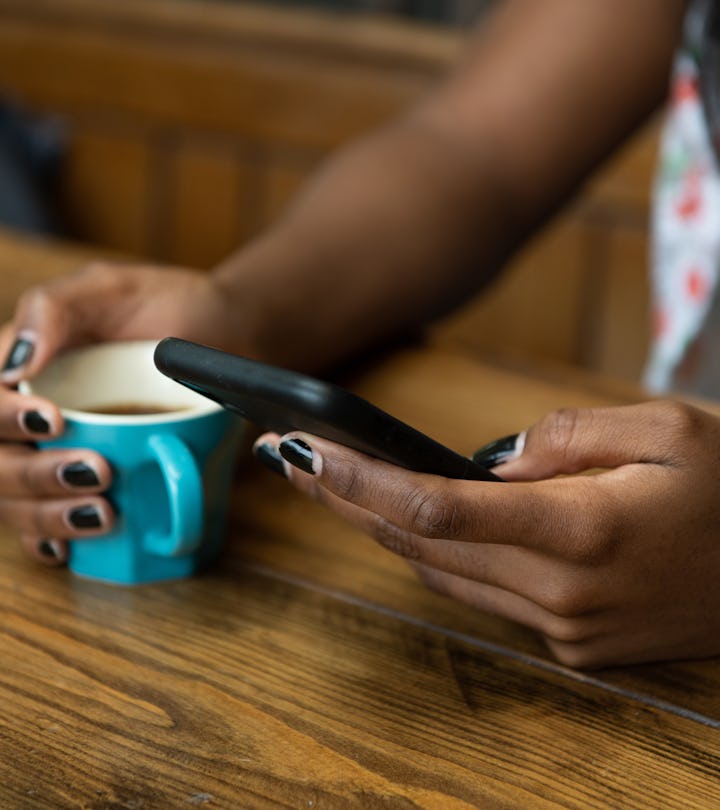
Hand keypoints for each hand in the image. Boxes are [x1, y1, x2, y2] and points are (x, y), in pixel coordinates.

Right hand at [0, 260, 236, 564]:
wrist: (227, 333)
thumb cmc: (168, 304)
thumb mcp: (110, 288)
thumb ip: (55, 310)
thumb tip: (11, 366)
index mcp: (20, 365)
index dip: (4, 419)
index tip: (54, 422)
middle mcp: (27, 412)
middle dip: (33, 474)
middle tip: (96, 471)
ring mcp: (54, 451)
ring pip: (15, 500)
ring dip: (48, 515)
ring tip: (101, 513)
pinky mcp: (86, 480)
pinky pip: (48, 521)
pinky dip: (50, 538)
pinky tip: (68, 547)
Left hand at [253, 400, 719, 667]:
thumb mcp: (665, 427)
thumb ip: (568, 435)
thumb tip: (492, 461)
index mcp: (583, 532)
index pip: (437, 508)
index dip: (362, 482)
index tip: (307, 451)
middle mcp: (564, 595)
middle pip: (422, 545)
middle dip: (348, 501)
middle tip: (291, 457)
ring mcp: (567, 630)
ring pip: (445, 573)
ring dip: (382, 529)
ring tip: (329, 483)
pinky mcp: (576, 644)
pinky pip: (484, 593)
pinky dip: (439, 555)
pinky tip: (404, 525)